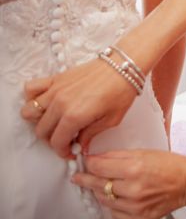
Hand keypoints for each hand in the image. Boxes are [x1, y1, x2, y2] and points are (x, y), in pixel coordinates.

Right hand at [21, 57, 136, 156]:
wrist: (123, 66)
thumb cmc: (121, 91)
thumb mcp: (111, 120)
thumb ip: (91, 134)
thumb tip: (81, 146)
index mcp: (74, 116)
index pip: (57, 142)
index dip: (62, 151)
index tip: (70, 152)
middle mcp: (60, 104)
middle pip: (41, 130)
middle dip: (52, 140)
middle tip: (66, 139)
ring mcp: (55, 90)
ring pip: (29, 111)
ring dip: (39, 121)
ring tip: (55, 122)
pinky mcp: (55, 79)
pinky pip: (31, 88)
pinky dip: (32, 97)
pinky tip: (47, 102)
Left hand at [71, 150, 185, 218]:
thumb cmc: (170, 165)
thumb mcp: (143, 152)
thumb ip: (117, 156)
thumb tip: (95, 159)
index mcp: (134, 169)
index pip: (99, 168)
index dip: (89, 164)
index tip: (86, 162)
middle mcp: (133, 190)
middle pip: (98, 185)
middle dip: (86, 179)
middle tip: (79, 177)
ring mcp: (136, 207)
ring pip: (105, 201)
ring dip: (101, 192)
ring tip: (103, 185)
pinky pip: (116, 214)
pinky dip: (115, 205)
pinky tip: (121, 197)